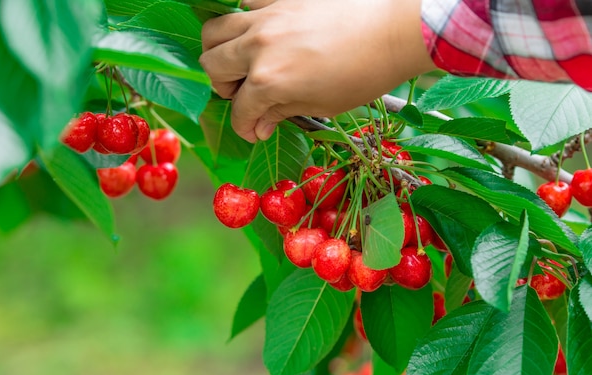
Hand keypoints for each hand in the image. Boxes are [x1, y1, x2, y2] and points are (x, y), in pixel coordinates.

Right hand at [200, 0, 435, 141]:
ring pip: (215, 31)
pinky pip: (244, 2)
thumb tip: (259, 126)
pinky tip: (260, 30)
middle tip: (246, 95)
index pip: (239, 110)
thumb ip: (282, 112)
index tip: (255, 130)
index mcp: (269, 81)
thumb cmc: (363, 74)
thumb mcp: (322, 105)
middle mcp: (258, 47)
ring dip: (220, 52)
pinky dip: (243, 18)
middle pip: (213, 67)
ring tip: (241, 61)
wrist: (393, 31)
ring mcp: (265, 16)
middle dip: (225, 88)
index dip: (244, 127)